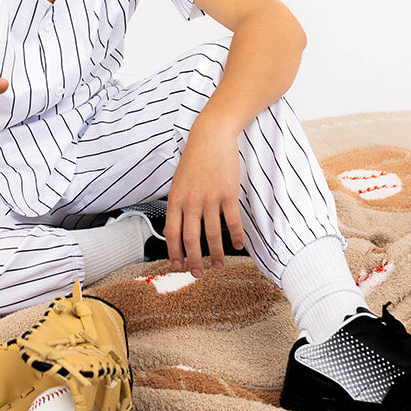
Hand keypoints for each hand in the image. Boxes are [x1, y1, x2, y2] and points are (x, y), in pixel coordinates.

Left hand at [164, 120, 246, 275]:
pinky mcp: (228, 194)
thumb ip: (178, 203)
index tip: (178, 265)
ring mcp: (210, 198)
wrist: (211, 136)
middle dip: (194, 260)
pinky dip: (236, 237)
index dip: (174, 252)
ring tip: (219, 264)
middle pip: (191, 238)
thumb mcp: (178, 181)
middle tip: (198, 273)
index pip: (171, 233)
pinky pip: (232, 222)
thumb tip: (178, 226)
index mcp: (176, 199)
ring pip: (212, 234)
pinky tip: (239, 246)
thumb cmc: (195, 158)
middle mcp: (191, 201)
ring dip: (216, 254)